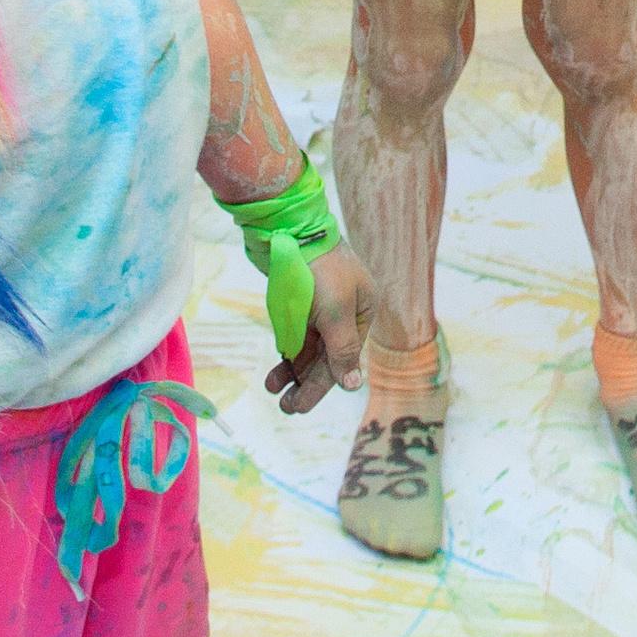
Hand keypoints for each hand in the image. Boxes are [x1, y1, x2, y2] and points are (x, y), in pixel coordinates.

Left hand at [264, 241, 373, 414]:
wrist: (290, 229)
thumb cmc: (320, 268)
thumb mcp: (336, 310)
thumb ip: (344, 349)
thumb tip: (353, 385)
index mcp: (362, 311)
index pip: (343, 358)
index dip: (321, 385)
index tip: (298, 406)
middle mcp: (345, 312)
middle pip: (327, 357)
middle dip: (306, 383)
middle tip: (285, 407)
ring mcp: (323, 308)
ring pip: (311, 349)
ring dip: (294, 372)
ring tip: (274, 389)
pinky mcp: (303, 303)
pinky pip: (298, 337)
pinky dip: (288, 354)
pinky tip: (277, 371)